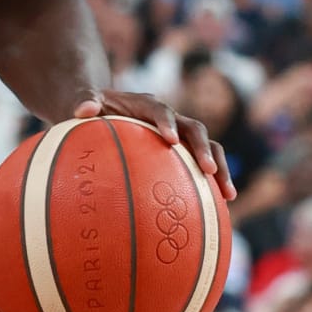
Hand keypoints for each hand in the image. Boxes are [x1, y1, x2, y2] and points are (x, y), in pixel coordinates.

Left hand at [75, 89, 233, 201]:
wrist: (105, 108)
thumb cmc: (93, 107)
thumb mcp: (84, 100)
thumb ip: (84, 101)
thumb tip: (82, 109)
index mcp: (146, 105)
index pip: (160, 111)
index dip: (168, 123)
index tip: (172, 140)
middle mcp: (169, 119)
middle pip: (195, 129)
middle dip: (204, 149)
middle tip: (209, 170)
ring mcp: (179, 136)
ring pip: (207, 148)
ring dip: (220, 169)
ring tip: (228, 195)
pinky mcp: (182, 153)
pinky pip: (199, 167)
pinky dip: (211, 185)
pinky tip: (218, 210)